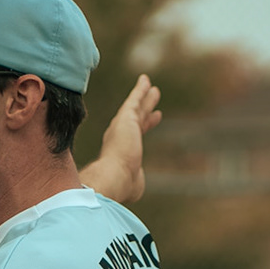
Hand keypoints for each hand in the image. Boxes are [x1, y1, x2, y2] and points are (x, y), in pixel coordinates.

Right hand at [80, 74, 160, 204]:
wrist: (114, 177)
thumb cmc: (122, 184)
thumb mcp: (133, 183)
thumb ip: (135, 180)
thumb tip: (135, 187)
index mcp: (119, 150)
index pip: (135, 134)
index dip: (145, 125)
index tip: (154, 118)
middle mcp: (118, 135)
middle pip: (136, 117)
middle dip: (145, 108)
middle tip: (154, 97)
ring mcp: (122, 125)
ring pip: (136, 106)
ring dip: (145, 97)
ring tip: (154, 88)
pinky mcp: (126, 117)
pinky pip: (135, 99)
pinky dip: (140, 89)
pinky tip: (146, 81)